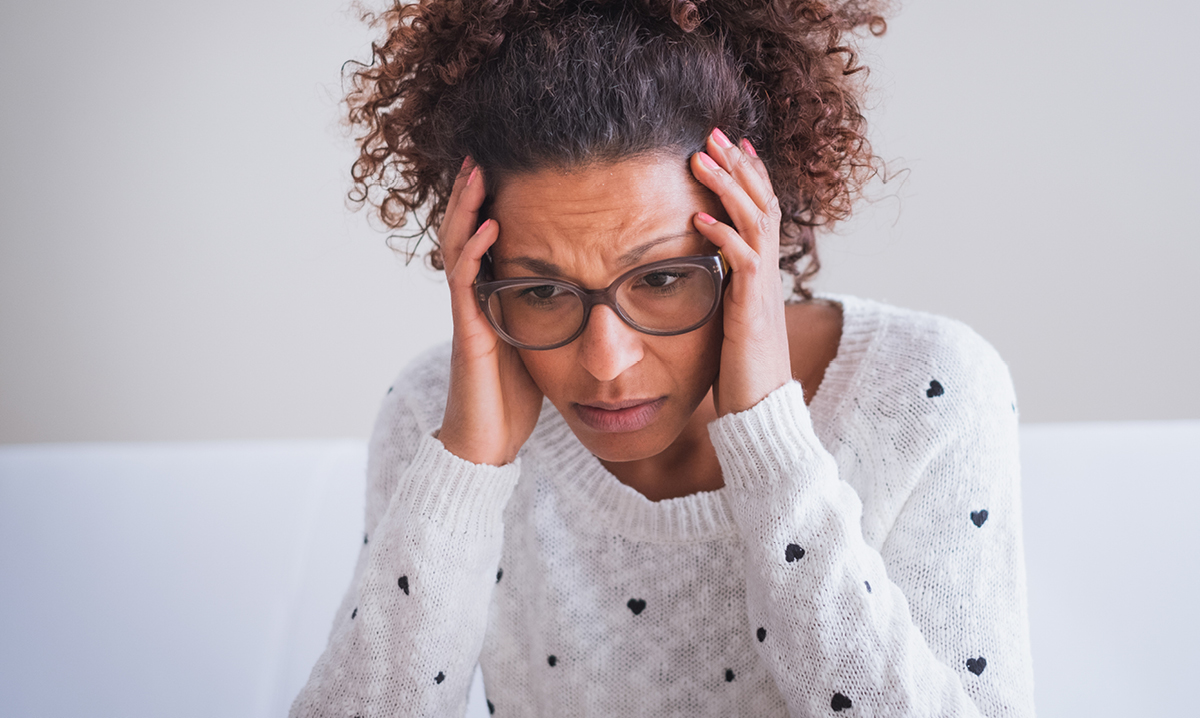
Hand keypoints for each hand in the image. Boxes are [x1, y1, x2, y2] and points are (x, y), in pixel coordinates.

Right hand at [436, 159, 543, 465]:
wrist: (487, 443)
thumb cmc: (514, 400)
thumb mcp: (540, 345)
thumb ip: (552, 316)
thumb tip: (590, 296)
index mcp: (489, 297)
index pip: (483, 239)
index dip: (485, 205)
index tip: (499, 170)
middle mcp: (473, 299)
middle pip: (464, 232)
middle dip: (470, 194)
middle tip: (480, 155)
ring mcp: (467, 314)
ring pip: (457, 249)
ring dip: (466, 209)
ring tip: (476, 174)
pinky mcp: (469, 333)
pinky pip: (466, 284)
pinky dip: (475, 252)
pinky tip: (489, 227)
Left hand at [689, 128, 792, 415]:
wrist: (761, 411)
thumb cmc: (741, 372)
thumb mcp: (729, 320)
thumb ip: (722, 290)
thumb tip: (702, 272)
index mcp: (762, 274)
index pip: (760, 211)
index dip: (749, 176)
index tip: (732, 144)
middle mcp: (768, 275)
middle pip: (761, 203)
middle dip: (738, 165)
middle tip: (715, 132)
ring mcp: (763, 290)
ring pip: (753, 222)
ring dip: (727, 187)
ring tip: (702, 158)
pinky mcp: (752, 310)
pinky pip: (742, 263)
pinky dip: (722, 236)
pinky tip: (699, 218)